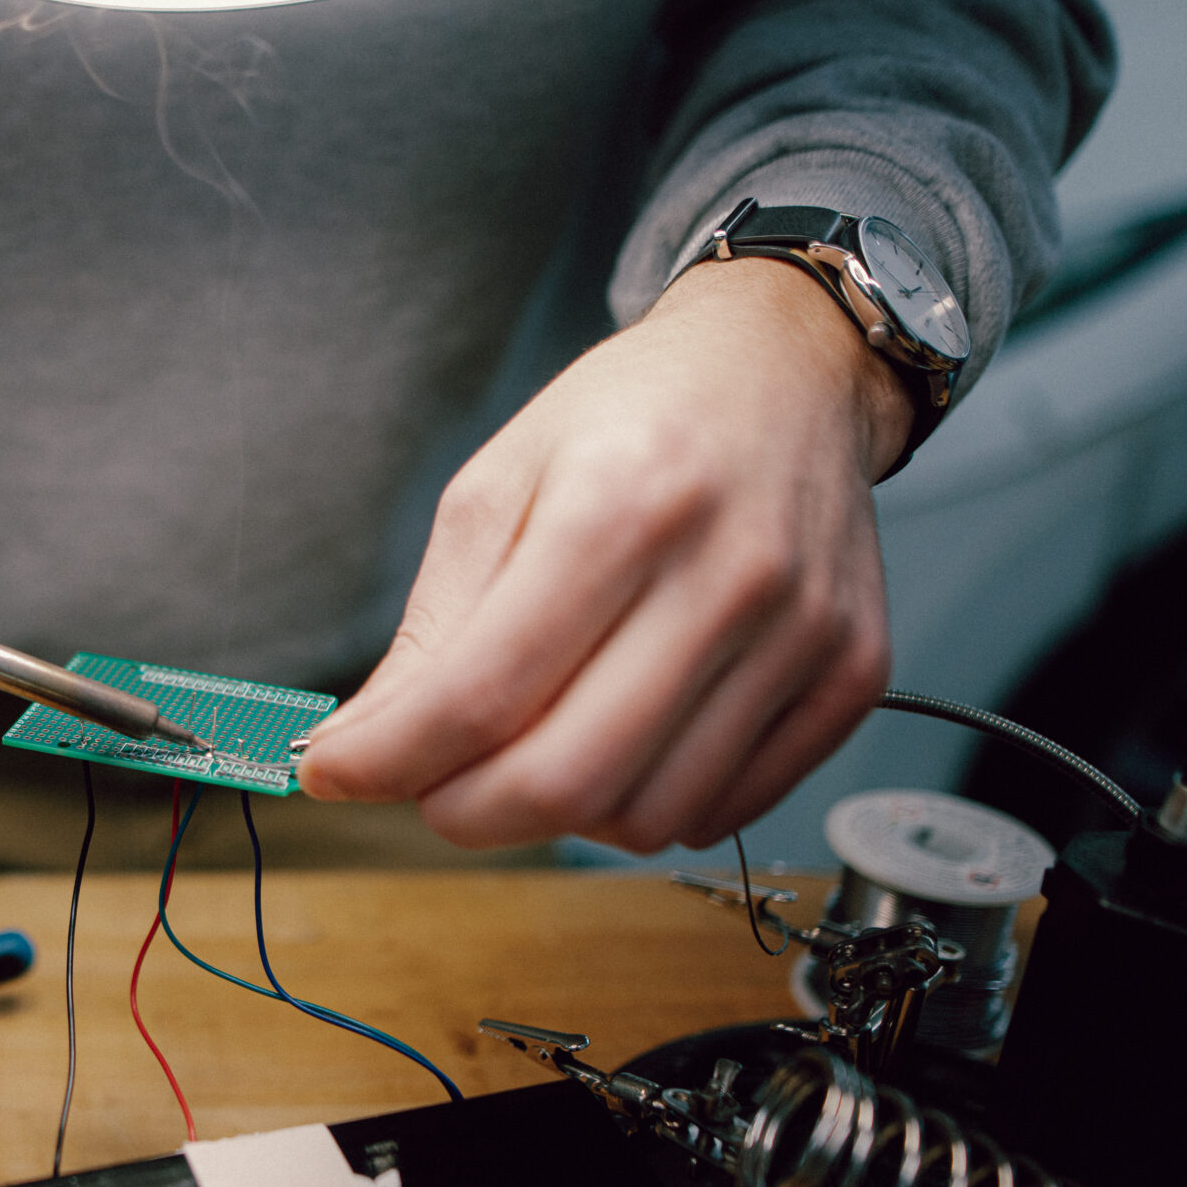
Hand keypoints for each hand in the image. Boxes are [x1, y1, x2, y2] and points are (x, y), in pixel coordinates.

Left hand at [299, 258, 911, 850]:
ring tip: (533, 745)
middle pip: (566, 780)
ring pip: (645, 815)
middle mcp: (727, 573)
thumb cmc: (633, 420)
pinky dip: (650, 804)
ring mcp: (803, 631)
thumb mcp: (497, 488)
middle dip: (463, 812)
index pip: (481, 693)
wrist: (787, 371)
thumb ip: (432, 631)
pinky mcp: (853, 673)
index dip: (387, 760)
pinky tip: (624, 739)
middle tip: (428, 786)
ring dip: (560, 814)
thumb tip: (361, 749)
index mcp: (619, 507)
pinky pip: (725, 809)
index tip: (334, 773)